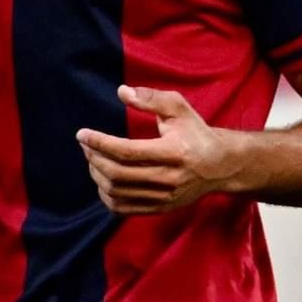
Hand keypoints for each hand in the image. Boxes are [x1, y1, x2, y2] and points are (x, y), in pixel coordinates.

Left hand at [76, 85, 238, 214]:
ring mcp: (164, 197)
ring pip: (118, 193)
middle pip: (118, 174)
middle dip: (94, 158)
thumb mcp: (178, 108)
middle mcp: (168, 178)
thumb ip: (151, 98)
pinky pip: (124, 209)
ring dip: (97, 175)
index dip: (99, 143)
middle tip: (86, 144)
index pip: (126, 152)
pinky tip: (103, 179)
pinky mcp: (161, 208)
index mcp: (173, 152)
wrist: (220, 166)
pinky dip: (106, 195)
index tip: (82, 134)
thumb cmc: (196, 132)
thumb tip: (122, 92)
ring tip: (93, 158)